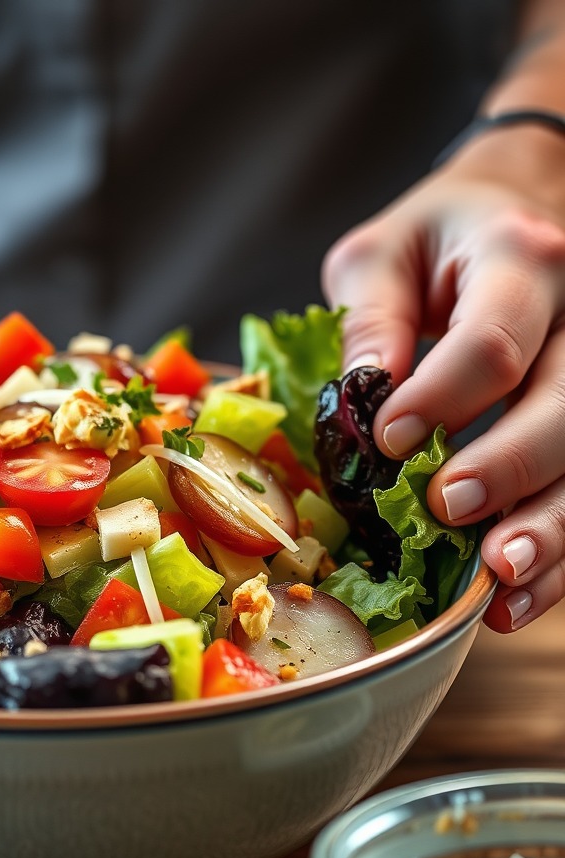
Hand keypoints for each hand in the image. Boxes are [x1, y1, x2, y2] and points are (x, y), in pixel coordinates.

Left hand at [323, 124, 564, 632]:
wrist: (514, 208)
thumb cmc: (436, 236)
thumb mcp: (380, 255)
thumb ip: (370, 320)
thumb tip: (365, 398)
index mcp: (520, 261)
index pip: (492, 342)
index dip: (440, 398)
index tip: (388, 440)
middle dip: (510, 466)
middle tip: (447, 509)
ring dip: (551, 526)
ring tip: (500, 582)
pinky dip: (561, 548)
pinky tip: (520, 595)